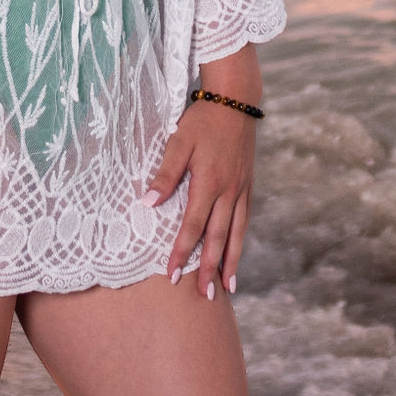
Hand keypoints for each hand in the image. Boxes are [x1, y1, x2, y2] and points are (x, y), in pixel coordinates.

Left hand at [149, 91, 256, 299]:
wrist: (236, 100)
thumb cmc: (202, 120)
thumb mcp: (178, 141)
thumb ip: (165, 174)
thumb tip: (148, 203)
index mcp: (209, 182)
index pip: (193, 226)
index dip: (182, 252)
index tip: (172, 275)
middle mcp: (228, 190)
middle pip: (218, 237)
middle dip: (209, 268)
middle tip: (204, 296)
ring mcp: (241, 189)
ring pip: (236, 233)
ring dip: (231, 261)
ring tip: (228, 287)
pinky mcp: (247, 184)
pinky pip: (244, 220)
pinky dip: (240, 241)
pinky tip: (236, 254)